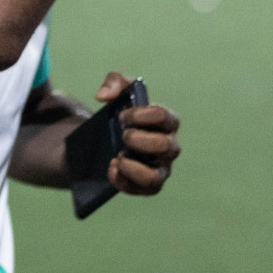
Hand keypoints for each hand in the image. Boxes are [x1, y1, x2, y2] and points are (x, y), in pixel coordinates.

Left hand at [93, 72, 180, 195]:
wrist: (109, 137)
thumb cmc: (122, 111)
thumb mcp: (117, 89)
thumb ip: (114, 81)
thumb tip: (103, 96)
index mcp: (166, 121)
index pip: (165, 117)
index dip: (142, 115)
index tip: (122, 115)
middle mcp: (169, 146)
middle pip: (166, 146)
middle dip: (140, 140)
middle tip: (123, 135)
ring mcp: (161, 168)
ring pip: (157, 177)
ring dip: (135, 168)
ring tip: (119, 157)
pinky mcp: (148, 185)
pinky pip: (143, 191)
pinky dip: (125, 182)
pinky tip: (111, 168)